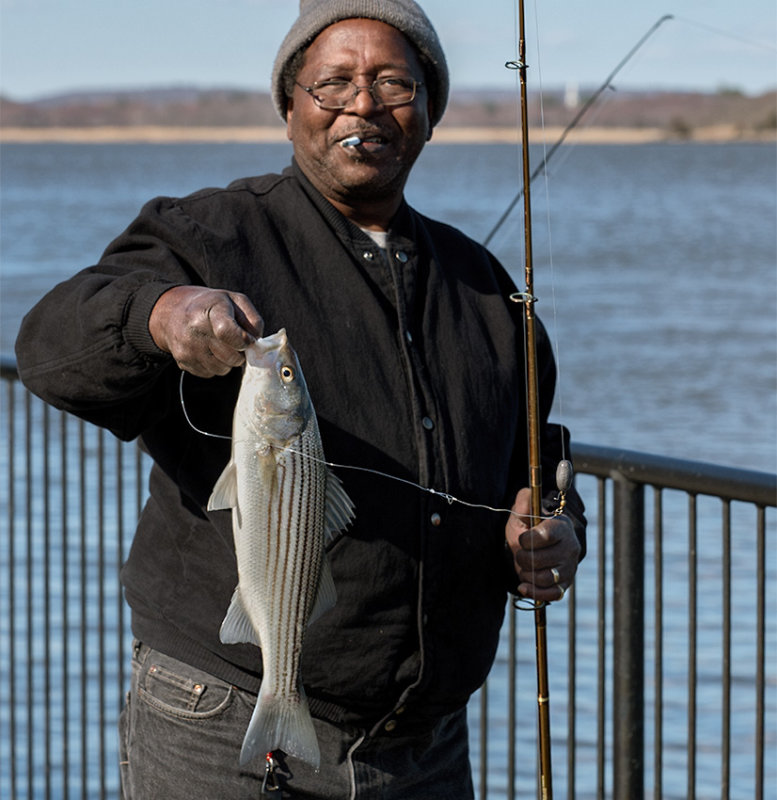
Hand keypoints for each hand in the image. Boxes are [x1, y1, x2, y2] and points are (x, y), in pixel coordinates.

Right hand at [149, 286, 262, 376]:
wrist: (174, 311)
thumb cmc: (213, 306)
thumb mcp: (236, 301)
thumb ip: (254, 320)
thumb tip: (257, 343)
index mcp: (209, 310)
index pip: (227, 332)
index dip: (243, 341)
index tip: (247, 340)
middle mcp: (194, 330)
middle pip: (231, 356)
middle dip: (240, 352)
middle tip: (236, 342)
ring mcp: (187, 348)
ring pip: (223, 369)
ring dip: (228, 360)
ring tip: (221, 344)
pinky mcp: (183, 362)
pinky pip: (211, 373)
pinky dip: (215, 365)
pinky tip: (209, 350)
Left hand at [505, 487, 580, 601]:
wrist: (533, 547)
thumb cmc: (527, 527)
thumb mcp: (521, 512)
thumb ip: (524, 501)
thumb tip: (528, 493)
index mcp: (561, 526)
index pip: (547, 534)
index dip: (529, 539)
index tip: (522, 539)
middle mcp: (571, 547)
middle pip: (542, 559)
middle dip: (523, 558)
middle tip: (520, 553)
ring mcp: (570, 567)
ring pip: (546, 577)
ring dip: (527, 574)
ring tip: (523, 567)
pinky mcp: (565, 584)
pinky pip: (552, 594)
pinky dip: (535, 592)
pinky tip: (524, 586)